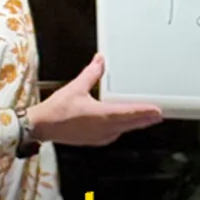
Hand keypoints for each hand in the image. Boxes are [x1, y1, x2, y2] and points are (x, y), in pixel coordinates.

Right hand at [26, 54, 162, 146]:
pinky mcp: (93, 140)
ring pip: (123, 130)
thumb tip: (100, 60)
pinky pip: (113, 134)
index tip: (158, 111)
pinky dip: (122, 128)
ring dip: (135, 125)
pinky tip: (122, 126)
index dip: (144, 112)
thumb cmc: (56, 110)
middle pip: (130, 124)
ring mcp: (99, 136)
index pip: (129, 113)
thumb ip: (91, 73)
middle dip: (145, 119)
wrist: (41, 127)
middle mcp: (103, 129)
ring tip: (146, 120)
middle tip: (158, 116)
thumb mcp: (76, 87)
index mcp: (101, 116)